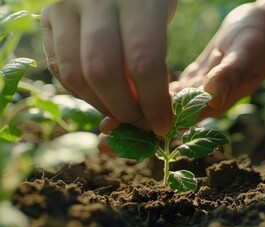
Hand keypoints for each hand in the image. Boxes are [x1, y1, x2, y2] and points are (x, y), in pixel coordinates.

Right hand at [40, 0, 176, 135]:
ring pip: (75, 74)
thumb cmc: (147, 2)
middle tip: (140, 122)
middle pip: (103, 73)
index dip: (153, 102)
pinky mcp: (49, 16)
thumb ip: (152, 63)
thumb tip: (145, 118)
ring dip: (100, 105)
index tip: (162, 124)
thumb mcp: (160, 23)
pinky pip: (59, 68)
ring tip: (121, 112)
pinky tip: (100, 95)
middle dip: (124, 110)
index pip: (144, 62)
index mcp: (138, 0)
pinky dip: (81, 92)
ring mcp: (66, 6)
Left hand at [97, 2, 264, 153]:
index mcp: (213, 101)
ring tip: (106, 120)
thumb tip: (213, 94)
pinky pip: (166, 92)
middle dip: (133, 128)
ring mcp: (197, 91)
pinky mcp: (193, 79)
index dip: (143, 128)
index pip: (173, 120)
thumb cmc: (260, 39)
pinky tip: (127, 95)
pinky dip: (146, 94)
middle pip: (164, 119)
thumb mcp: (248, 54)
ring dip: (136, 114)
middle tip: (101, 137)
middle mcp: (202, 101)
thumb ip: (231, 74)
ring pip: (161, 107)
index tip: (115, 134)